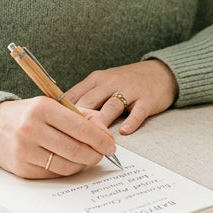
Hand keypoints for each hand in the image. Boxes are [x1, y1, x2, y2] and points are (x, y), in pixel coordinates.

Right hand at [0, 97, 116, 178]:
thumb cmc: (30, 115)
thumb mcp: (53, 106)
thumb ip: (82, 116)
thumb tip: (104, 133)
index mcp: (42, 108)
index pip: (80, 127)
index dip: (100, 139)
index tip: (110, 145)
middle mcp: (31, 128)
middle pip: (75, 149)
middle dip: (95, 154)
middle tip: (102, 154)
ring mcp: (24, 150)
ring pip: (66, 165)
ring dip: (82, 164)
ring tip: (86, 157)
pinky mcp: (21, 168)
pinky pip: (53, 174)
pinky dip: (66, 170)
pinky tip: (68, 162)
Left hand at [63, 58, 177, 135]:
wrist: (160, 73)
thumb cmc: (126, 82)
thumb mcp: (102, 84)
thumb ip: (84, 98)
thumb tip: (57, 116)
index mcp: (96, 80)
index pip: (75, 96)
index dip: (62, 113)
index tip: (52, 128)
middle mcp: (110, 83)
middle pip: (90, 102)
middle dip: (79, 121)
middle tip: (68, 139)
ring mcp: (129, 90)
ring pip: (111, 106)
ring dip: (102, 123)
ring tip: (94, 139)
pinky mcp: (146, 99)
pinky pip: (137, 111)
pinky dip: (131, 122)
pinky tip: (124, 132)